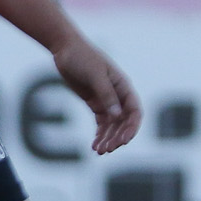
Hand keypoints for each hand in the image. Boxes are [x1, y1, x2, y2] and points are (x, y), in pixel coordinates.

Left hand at [53, 38, 142, 153]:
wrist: (65, 49)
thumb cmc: (82, 57)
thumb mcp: (95, 75)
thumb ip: (106, 95)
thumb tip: (117, 116)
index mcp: (124, 87)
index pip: (135, 111)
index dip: (132, 128)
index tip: (123, 141)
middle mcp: (118, 95)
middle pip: (124, 122)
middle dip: (117, 137)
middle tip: (107, 150)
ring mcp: (107, 100)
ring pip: (112, 125)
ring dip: (108, 139)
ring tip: (99, 151)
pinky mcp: (95, 103)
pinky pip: (101, 123)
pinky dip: (99, 134)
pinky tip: (94, 146)